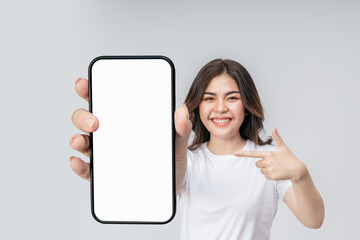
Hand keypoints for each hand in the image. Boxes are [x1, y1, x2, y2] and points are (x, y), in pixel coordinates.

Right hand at [69, 78, 191, 180]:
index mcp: (125, 119)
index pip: (104, 101)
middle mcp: (110, 134)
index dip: (89, 90)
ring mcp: (105, 154)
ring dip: (77, 139)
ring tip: (81, 141)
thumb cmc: (170, 157)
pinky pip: (87, 169)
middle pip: (86, 119)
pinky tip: (78, 162)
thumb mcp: (177, 141)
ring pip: (83, 142)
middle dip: (83, 116)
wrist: (173, 184)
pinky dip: (78, 165)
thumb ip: (180, 127)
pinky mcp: (104, 174)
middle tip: (94, 122)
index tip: (83, 84)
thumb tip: (182, 112)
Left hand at [234, 128, 307, 181]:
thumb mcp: (283, 147)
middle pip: (257, 164)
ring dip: (267, 169)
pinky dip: (270, 175)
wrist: (297, 170)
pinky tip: (278, 172)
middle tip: (273, 163)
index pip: (253, 153)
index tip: (234, 153)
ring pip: (261, 170)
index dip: (243, 154)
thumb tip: (274, 127)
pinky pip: (265, 176)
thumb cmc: (289, 157)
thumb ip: (277, 138)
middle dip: (262, 164)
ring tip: (276, 167)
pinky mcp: (272, 176)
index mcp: (268, 153)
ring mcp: (270, 169)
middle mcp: (268, 161)